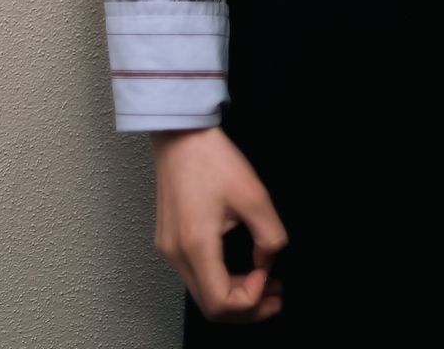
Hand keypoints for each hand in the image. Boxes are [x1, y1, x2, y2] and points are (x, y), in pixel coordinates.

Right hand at [152, 126, 286, 323]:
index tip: (268, 275)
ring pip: (202, 293)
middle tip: (274, 297)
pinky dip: (219, 280)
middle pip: (210, 306)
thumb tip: (267, 261)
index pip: (220, 303)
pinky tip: (240, 270)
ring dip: (234, 295)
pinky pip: (195, 275)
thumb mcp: (253, 194)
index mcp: (195, 245)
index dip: (250, 301)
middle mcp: (176, 255)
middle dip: (246, 307)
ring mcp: (169, 250)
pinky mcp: (169, 242)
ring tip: (263, 282)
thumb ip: (269, 234)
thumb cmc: (212, 158)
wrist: (181, 136)